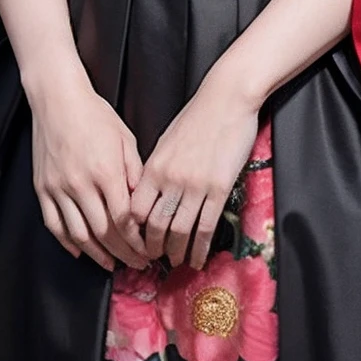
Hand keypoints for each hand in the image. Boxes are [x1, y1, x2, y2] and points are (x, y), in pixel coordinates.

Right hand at [23, 63, 146, 271]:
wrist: (57, 99)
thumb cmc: (94, 115)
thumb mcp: (125, 140)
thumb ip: (135, 174)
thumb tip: (144, 204)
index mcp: (106, 172)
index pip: (124, 220)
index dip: (137, 241)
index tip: (147, 250)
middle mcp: (81, 184)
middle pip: (104, 232)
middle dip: (123, 253)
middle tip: (136, 264)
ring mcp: (59, 188)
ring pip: (79, 234)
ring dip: (97, 254)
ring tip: (111, 264)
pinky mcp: (43, 188)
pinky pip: (54, 224)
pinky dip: (68, 242)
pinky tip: (80, 251)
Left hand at [132, 69, 260, 268]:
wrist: (227, 99)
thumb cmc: (197, 116)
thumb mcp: (166, 141)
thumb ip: (156, 169)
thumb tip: (149, 193)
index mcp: (154, 167)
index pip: (134, 211)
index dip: (133, 233)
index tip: (135, 243)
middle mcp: (170, 179)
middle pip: (154, 226)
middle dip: (152, 249)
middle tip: (154, 260)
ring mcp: (195, 185)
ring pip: (180, 231)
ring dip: (177, 252)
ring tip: (177, 262)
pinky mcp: (218, 188)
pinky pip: (206, 226)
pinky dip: (200, 248)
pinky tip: (199, 258)